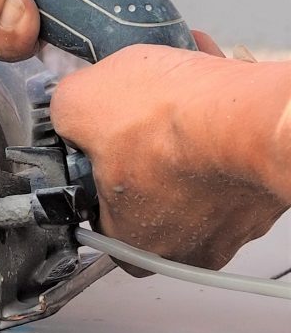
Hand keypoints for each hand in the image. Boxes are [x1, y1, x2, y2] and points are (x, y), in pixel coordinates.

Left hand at [50, 33, 290, 272]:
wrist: (254, 116)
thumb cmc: (172, 125)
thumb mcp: (79, 103)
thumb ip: (65, 112)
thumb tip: (68, 106)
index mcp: (131, 244)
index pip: (98, 218)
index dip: (93, 172)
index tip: (97, 142)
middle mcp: (187, 246)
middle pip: (149, 189)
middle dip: (142, 144)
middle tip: (140, 112)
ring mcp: (234, 223)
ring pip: (195, 168)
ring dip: (184, 128)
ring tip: (179, 87)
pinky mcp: (267, 192)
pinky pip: (233, 152)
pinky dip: (223, 119)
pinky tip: (212, 86)